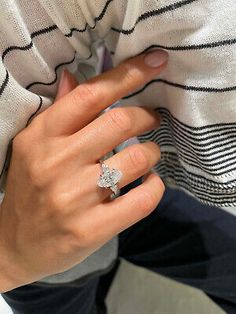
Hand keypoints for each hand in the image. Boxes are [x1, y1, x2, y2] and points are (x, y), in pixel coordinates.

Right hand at [0, 50, 166, 290]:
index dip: (127, 74)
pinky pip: (142, 200)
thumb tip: (73, 77)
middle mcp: (56, 163)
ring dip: (152, 152)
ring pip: (135, 159)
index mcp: (41, 137)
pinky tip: (150, 182)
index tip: (156, 62)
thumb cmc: (28, 190)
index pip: (89, 95)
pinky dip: (156, 186)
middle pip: (119, 122)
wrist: (12, 245)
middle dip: (146, 117)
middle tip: (152, 119)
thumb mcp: (31, 146)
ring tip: (148, 154)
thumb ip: (57, 113)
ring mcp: (73, 198)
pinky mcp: (90, 229)